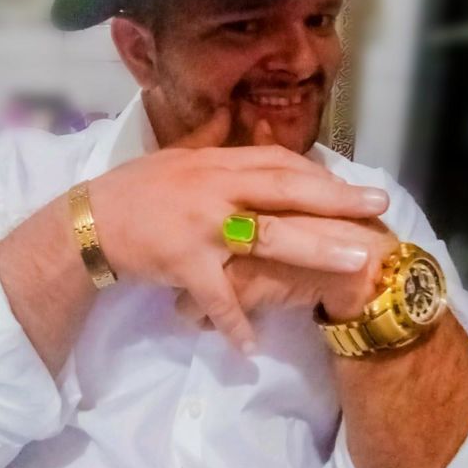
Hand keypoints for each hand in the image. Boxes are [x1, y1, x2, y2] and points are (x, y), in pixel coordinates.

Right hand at [88, 108, 389, 350]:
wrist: (89, 222)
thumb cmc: (136, 190)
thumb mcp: (175, 158)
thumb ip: (212, 143)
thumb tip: (237, 121)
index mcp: (217, 164)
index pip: (279, 162)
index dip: (320, 173)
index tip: (355, 184)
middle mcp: (216, 188)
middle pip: (285, 191)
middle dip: (336, 199)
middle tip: (378, 208)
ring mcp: (203, 226)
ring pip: (268, 237)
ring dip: (314, 251)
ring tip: (356, 263)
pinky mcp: (184, 262)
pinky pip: (217, 295)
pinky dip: (234, 322)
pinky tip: (252, 346)